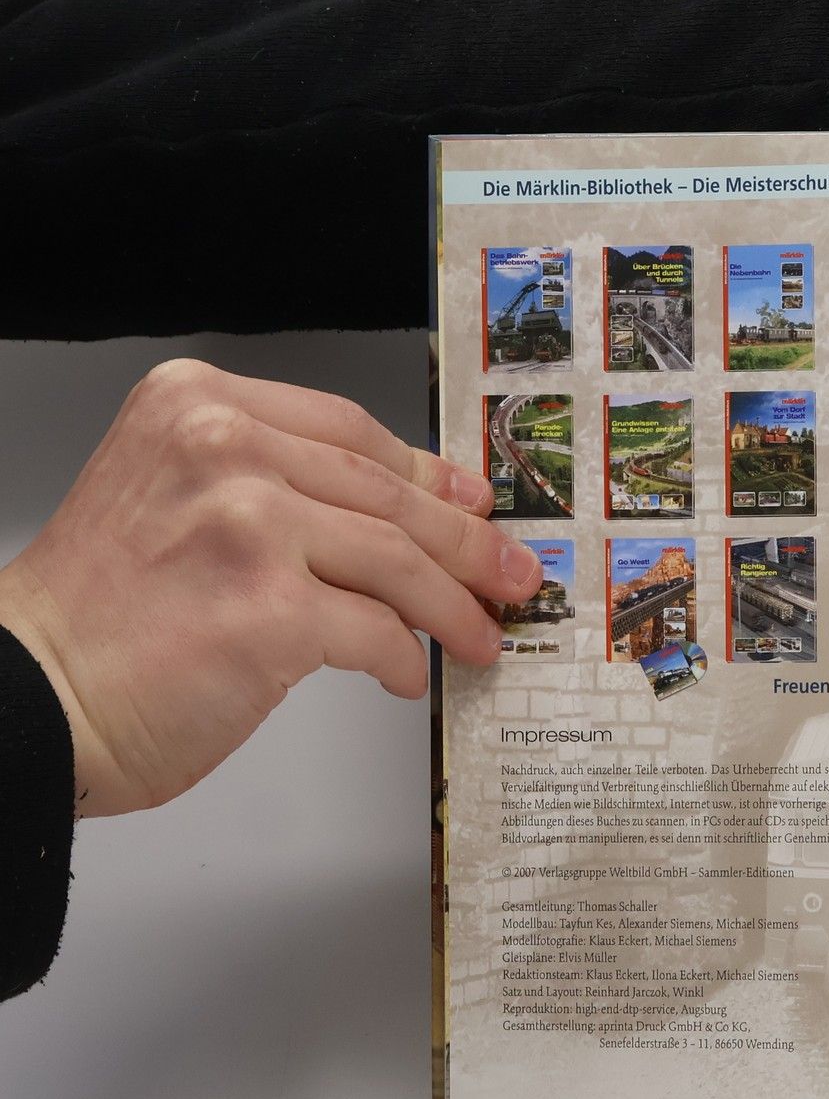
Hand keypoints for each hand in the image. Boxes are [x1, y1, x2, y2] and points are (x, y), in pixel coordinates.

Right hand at [0, 358, 537, 816]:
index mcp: (196, 405)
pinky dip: (402, 659)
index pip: (351, 431)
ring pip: (399, 562)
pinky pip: (378, 632)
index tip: (473, 505)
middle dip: (466, 545)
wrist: (30, 693)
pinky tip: (403, 675)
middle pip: (387, 495)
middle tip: (511, 577)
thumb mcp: (176, 500)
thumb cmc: (101, 614)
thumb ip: (275, 486)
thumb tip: (409, 516)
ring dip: (453, 607)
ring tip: (478, 636)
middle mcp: (221, 450)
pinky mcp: (271, 611)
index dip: (428, 474)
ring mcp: (249, 527)